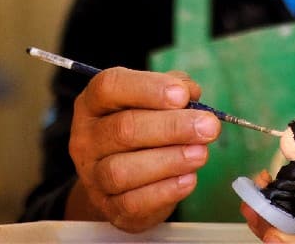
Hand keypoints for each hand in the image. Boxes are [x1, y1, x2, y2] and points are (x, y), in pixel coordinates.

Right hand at [65, 67, 220, 231]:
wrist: (122, 181)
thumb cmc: (143, 129)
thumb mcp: (155, 100)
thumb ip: (175, 88)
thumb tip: (192, 93)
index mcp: (93, 103)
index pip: (109, 87)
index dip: (147, 88)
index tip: (182, 95)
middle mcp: (86, 137)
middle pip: (123, 129)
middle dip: (172, 127)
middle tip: (208, 127)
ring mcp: (92, 175)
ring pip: (123, 170)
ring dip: (169, 160)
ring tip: (201, 154)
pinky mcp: (109, 207)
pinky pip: (132, 202)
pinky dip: (164, 191)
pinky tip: (188, 179)